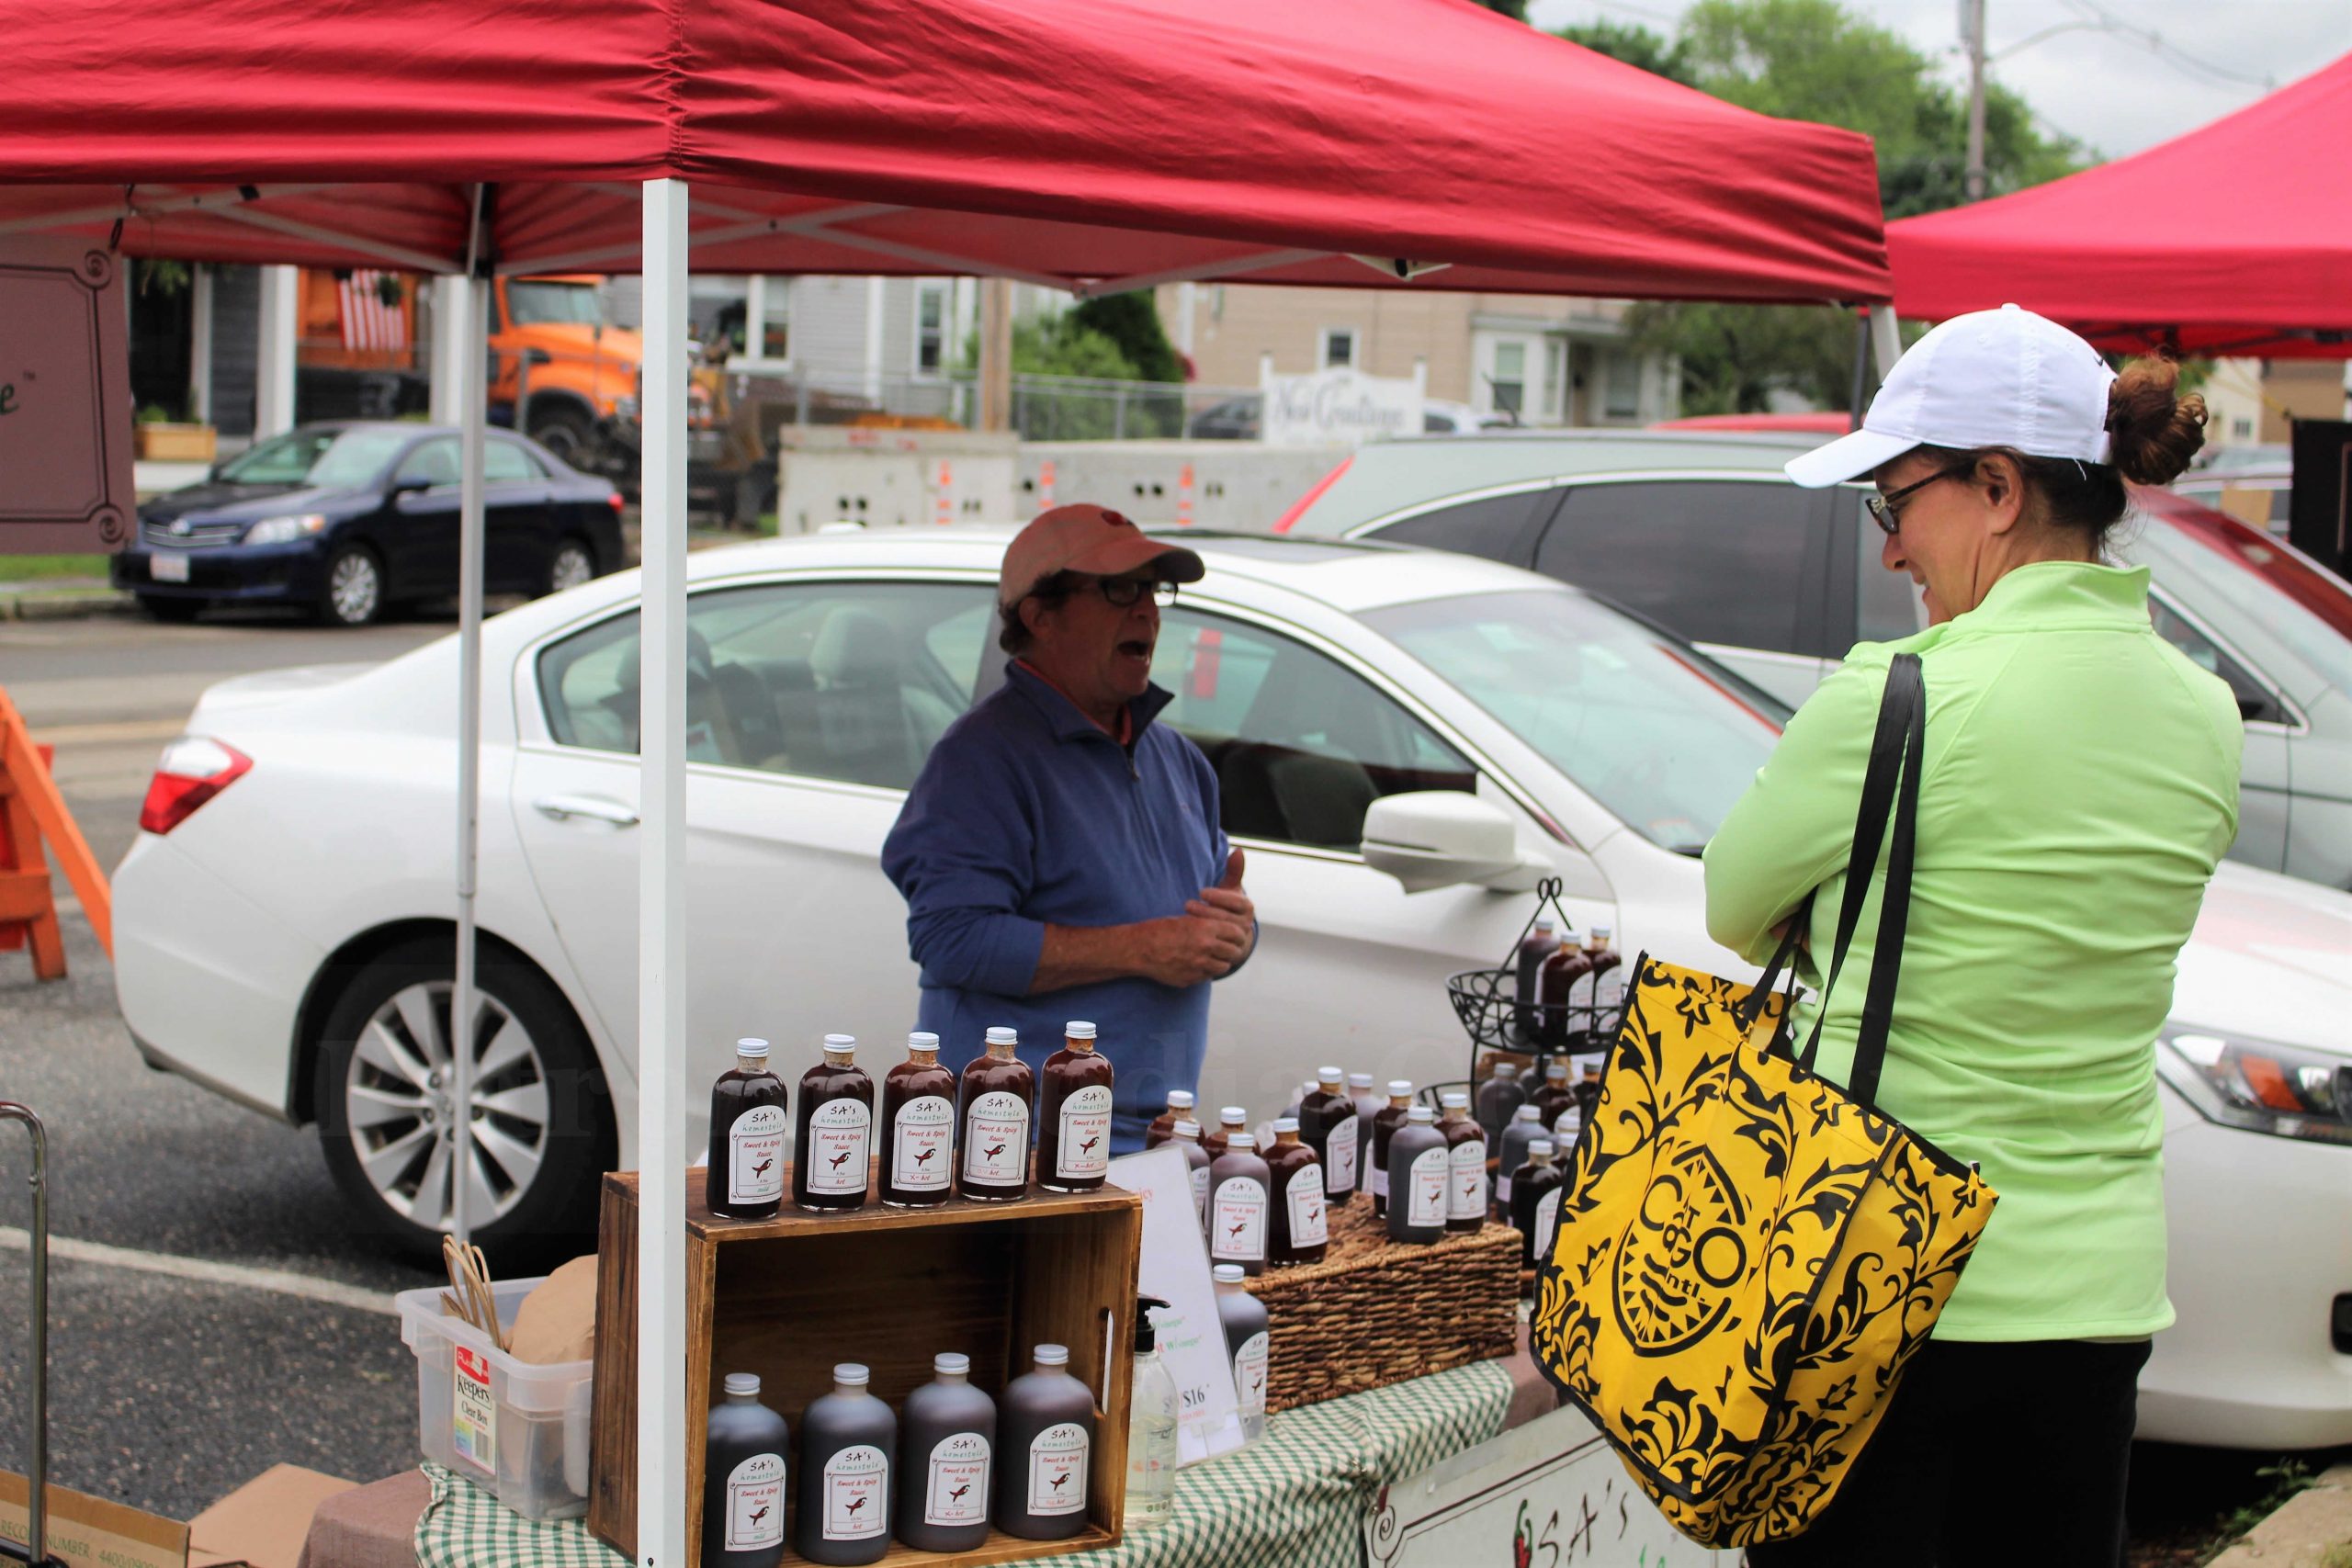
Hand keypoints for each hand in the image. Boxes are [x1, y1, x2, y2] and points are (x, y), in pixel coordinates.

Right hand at [1132, 911, 1251, 986]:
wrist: (1139, 949)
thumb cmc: (1161, 930)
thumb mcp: (1186, 920)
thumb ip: (1208, 925)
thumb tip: (1227, 929)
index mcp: (1205, 928)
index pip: (1236, 933)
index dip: (1238, 935)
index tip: (1236, 937)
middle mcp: (1205, 947)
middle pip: (1234, 952)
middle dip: (1233, 950)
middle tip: (1229, 948)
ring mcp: (1198, 965)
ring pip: (1223, 967)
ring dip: (1221, 962)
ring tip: (1213, 957)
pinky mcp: (1191, 979)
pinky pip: (1208, 976)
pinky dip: (1206, 971)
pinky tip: (1197, 965)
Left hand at [1185, 848, 1254, 940]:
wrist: (1229, 932)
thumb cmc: (1225, 904)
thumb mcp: (1229, 887)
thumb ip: (1233, 869)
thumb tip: (1238, 850)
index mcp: (1247, 908)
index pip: (1236, 902)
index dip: (1219, 896)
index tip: (1202, 891)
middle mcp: (1246, 926)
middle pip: (1227, 919)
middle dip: (1206, 911)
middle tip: (1187, 904)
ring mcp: (1238, 942)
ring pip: (1221, 935)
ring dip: (1202, 925)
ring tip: (1185, 916)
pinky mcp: (1227, 955)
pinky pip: (1215, 949)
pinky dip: (1201, 942)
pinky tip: (1186, 935)